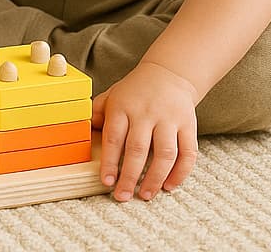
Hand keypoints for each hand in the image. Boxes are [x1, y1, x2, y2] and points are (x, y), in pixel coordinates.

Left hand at [92, 60, 198, 201]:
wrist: (168, 73)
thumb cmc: (134, 92)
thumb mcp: (112, 96)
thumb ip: (97, 113)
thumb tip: (82, 131)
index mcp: (123, 106)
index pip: (114, 137)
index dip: (109, 161)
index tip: (107, 182)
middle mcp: (146, 112)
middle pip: (137, 148)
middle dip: (130, 176)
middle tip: (123, 196)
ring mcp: (169, 119)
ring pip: (165, 153)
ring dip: (155, 177)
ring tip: (145, 195)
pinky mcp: (188, 125)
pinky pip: (188, 153)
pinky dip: (180, 173)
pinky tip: (169, 186)